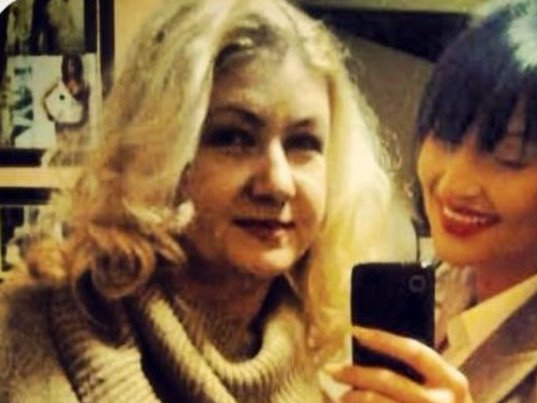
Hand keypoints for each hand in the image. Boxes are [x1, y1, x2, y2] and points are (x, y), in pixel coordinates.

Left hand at [327, 326, 471, 402]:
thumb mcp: (444, 391)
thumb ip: (420, 373)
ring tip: (341, 397)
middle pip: (388, 380)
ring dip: (352, 398)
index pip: (414, 351)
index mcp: (452, 382)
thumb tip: (371, 346)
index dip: (383, 339)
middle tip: (331, 369)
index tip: (354, 331)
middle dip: (354, 373)